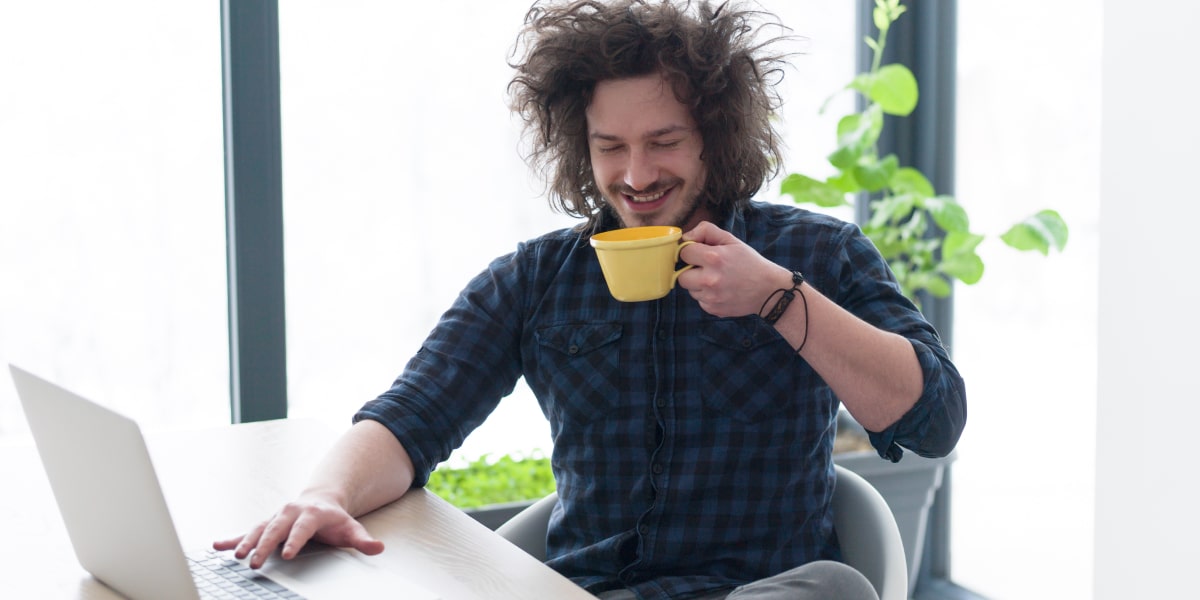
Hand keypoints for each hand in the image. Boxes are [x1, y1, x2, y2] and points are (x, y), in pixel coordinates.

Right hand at [213, 493, 383, 568]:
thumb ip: (362, 540)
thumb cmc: (336, 520)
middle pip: (276, 529)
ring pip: (259, 528)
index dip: (296, 540)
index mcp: (312, 514)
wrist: (321, 500)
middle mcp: (291, 512)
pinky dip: (233, 538)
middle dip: (265, 545)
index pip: (303, 528)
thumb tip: (378, 548)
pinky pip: (247, 530)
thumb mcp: (351, 528)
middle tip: (256, 562)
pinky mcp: (266, 523)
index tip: (288, 554)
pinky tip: (218, 545)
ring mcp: (276, 517)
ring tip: (235, 555)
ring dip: (246, 542)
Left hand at [677, 221, 791, 317]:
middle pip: (681, 275)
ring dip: (698, 284)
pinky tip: (721, 290)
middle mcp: (709, 279)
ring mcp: (710, 297)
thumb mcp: (731, 240)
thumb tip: (685, 237)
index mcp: (713, 258)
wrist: (769, 290)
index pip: (684, 252)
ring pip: (690, 289)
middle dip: (691, 270)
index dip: (691, 251)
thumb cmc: (749, 262)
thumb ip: (706, 231)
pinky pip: (699, 300)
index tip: (699, 253)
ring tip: (718, 279)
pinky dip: (706, 296)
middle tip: (707, 268)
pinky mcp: (712, 309)